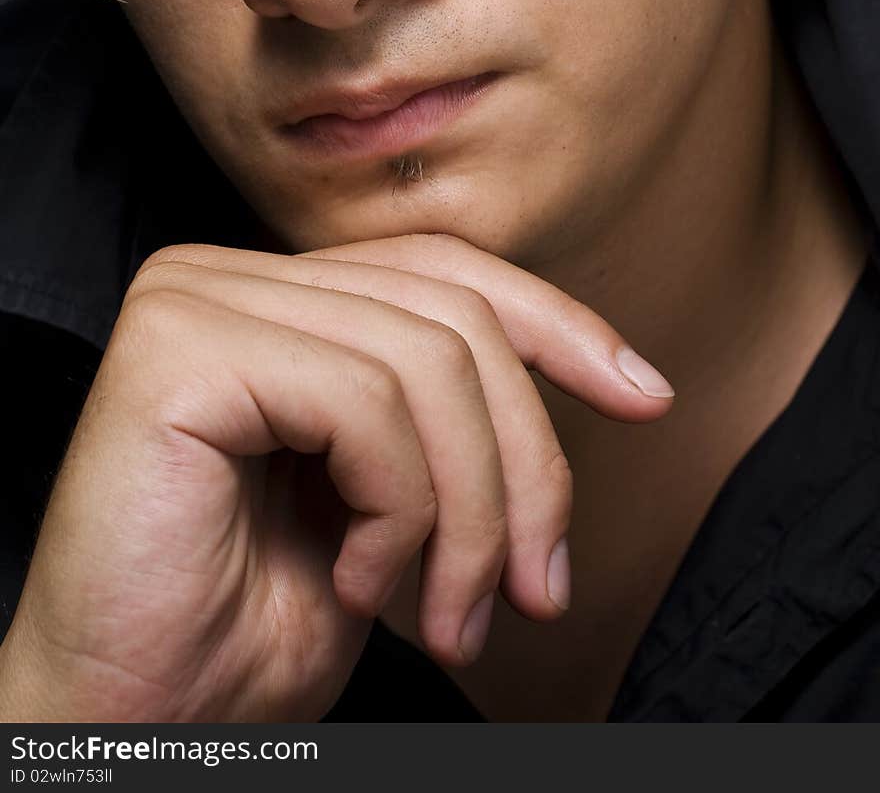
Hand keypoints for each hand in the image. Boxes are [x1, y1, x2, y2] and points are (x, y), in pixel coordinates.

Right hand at [0, 233, 672, 722]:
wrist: (135, 723)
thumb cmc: (252, 624)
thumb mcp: (398, 500)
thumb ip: (455, 412)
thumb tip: (611, 370)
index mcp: (277, 296)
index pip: (447, 270)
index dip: (559, 325)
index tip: (646, 396)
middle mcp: (229, 275)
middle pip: (453, 319)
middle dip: (525, 466)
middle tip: (535, 590)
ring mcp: (197, 299)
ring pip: (427, 362)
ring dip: (471, 513)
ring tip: (446, 610)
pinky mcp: (178, 348)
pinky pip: (362, 400)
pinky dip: (397, 507)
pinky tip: (355, 577)